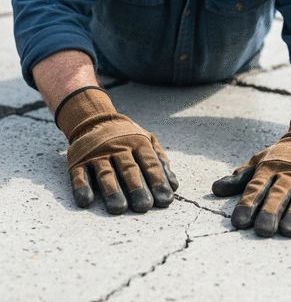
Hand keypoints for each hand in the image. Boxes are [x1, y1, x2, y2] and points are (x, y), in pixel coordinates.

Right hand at [56, 87, 178, 213]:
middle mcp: (118, 146)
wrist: (96, 120)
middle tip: (144, 207)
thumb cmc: (128, 137)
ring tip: (118, 208)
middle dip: (137, 188)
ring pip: (106, 173)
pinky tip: (87, 200)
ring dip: (112, 190)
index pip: (150, 163)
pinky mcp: (79, 160)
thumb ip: (159, 160)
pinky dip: (82, 186)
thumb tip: (173, 185)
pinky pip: (80, 174)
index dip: (158, 181)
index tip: (165, 199)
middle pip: (129, 169)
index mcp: (138, 142)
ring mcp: (98, 153)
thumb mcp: (147, 140)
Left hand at [212, 107, 290, 236]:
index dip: (247, 204)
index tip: (239, 222)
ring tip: (290, 230)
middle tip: (263, 230)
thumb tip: (215, 189)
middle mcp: (290, 172)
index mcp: (270, 168)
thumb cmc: (281, 157)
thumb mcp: (259, 162)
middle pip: (278, 193)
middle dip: (270, 211)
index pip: (256, 187)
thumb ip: (240, 179)